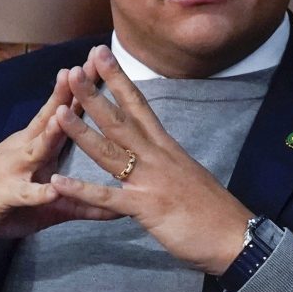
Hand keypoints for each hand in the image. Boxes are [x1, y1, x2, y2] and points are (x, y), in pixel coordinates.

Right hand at [0, 68, 116, 253]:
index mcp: (37, 145)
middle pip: (51, 118)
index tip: (100, 63)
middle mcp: (25, 149)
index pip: (62, 111)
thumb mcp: (48, 203)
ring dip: (51, 132)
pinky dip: (38, 192)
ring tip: (67, 116)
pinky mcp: (4, 195)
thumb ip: (82, 201)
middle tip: (84, 68)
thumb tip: (118, 208)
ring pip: (36, 149)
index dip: (81, 89)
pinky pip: (24, 193)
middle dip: (69, 94)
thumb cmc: (3, 202)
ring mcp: (13, 169)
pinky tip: (52, 189)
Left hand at [50, 45, 252, 274]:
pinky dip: (82, 190)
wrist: (235, 236)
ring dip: (82, 132)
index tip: (100, 55)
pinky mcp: (146, 208)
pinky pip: (108, 198)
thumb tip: (156, 154)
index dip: (119, 79)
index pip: (139, 106)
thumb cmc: (213, 209)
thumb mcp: (188, 175)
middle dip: (95, 95)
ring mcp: (150, 181)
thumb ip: (167, 162)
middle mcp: (157, 157)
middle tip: (73, 71)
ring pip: (110, 152)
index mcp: (167, 148)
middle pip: (120, 121)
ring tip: (58, 112)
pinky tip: (59, 181)